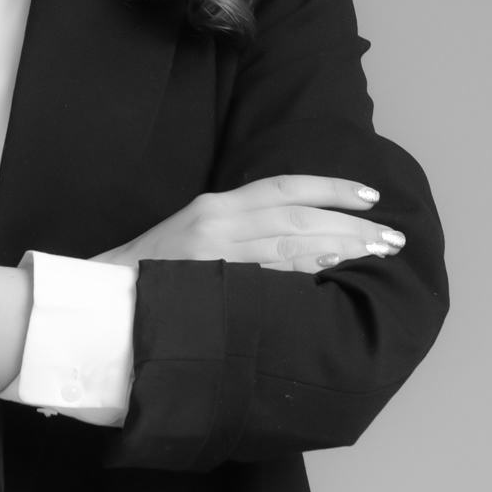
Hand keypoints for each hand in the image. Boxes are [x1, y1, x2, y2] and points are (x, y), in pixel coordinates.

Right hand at [96, 175, 403, 275]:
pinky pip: (271, 277)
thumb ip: (236, 230)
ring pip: (292, 244)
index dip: (332, 188)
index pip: (284, 187)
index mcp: (214, 206)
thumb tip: (294, 236)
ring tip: (377, 252)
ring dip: (340, 247)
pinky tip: (335, 272)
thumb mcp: (191, 235)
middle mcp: (217, 223)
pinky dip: (306, 272)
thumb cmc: (147, 275)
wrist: (100, 304)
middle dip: (350, 225)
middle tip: (391, 236)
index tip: (371, 197)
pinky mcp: (212, 286)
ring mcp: (214, 255)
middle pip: (299, 217)